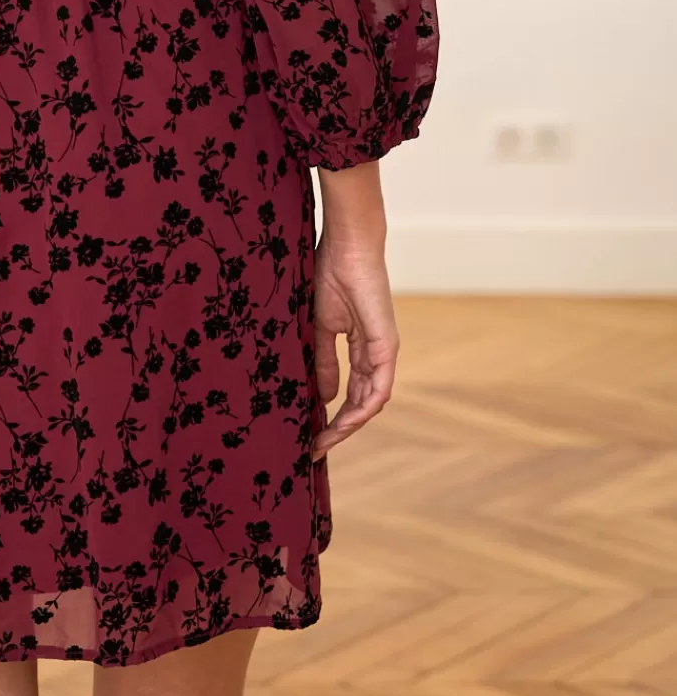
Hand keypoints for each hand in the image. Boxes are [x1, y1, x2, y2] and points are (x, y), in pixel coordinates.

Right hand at [310, 230, 398, 460]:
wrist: (346, 247)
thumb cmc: (328, 276)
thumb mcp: (318, 328)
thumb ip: (321, 362)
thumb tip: (321, 397)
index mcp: (359, 348)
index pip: (350, 392)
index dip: (332, 416)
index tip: (310, 435)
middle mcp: (375, 355)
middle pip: (361, 404)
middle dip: (338, 429)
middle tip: (314, 448)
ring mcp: (382, 352)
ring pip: (371, 402)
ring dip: (348, 426)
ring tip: (323, 442)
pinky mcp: (386, 346)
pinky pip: (379, 388)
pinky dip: (363, 409)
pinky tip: (344, 423)